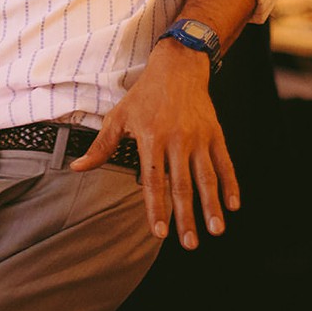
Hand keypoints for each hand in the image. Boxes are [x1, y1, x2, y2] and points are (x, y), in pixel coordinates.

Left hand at [70, 42, 239, 249]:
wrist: (178, 66)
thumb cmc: (144, 94)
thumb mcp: (119, 116)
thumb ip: (102, 146)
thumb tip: (77, 167)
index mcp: (151, 138)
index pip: (153, 181)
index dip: (156, 208)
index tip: (158, 232)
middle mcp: (177, 140)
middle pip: (182, 185)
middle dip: (186, 217)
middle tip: (189, 244)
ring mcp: (199, 137)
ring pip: (206, 177)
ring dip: (211, 205)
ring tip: (215, 230)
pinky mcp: (215, 133)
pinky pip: (225, 162)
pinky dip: (231, 184)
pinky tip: (233, 205)